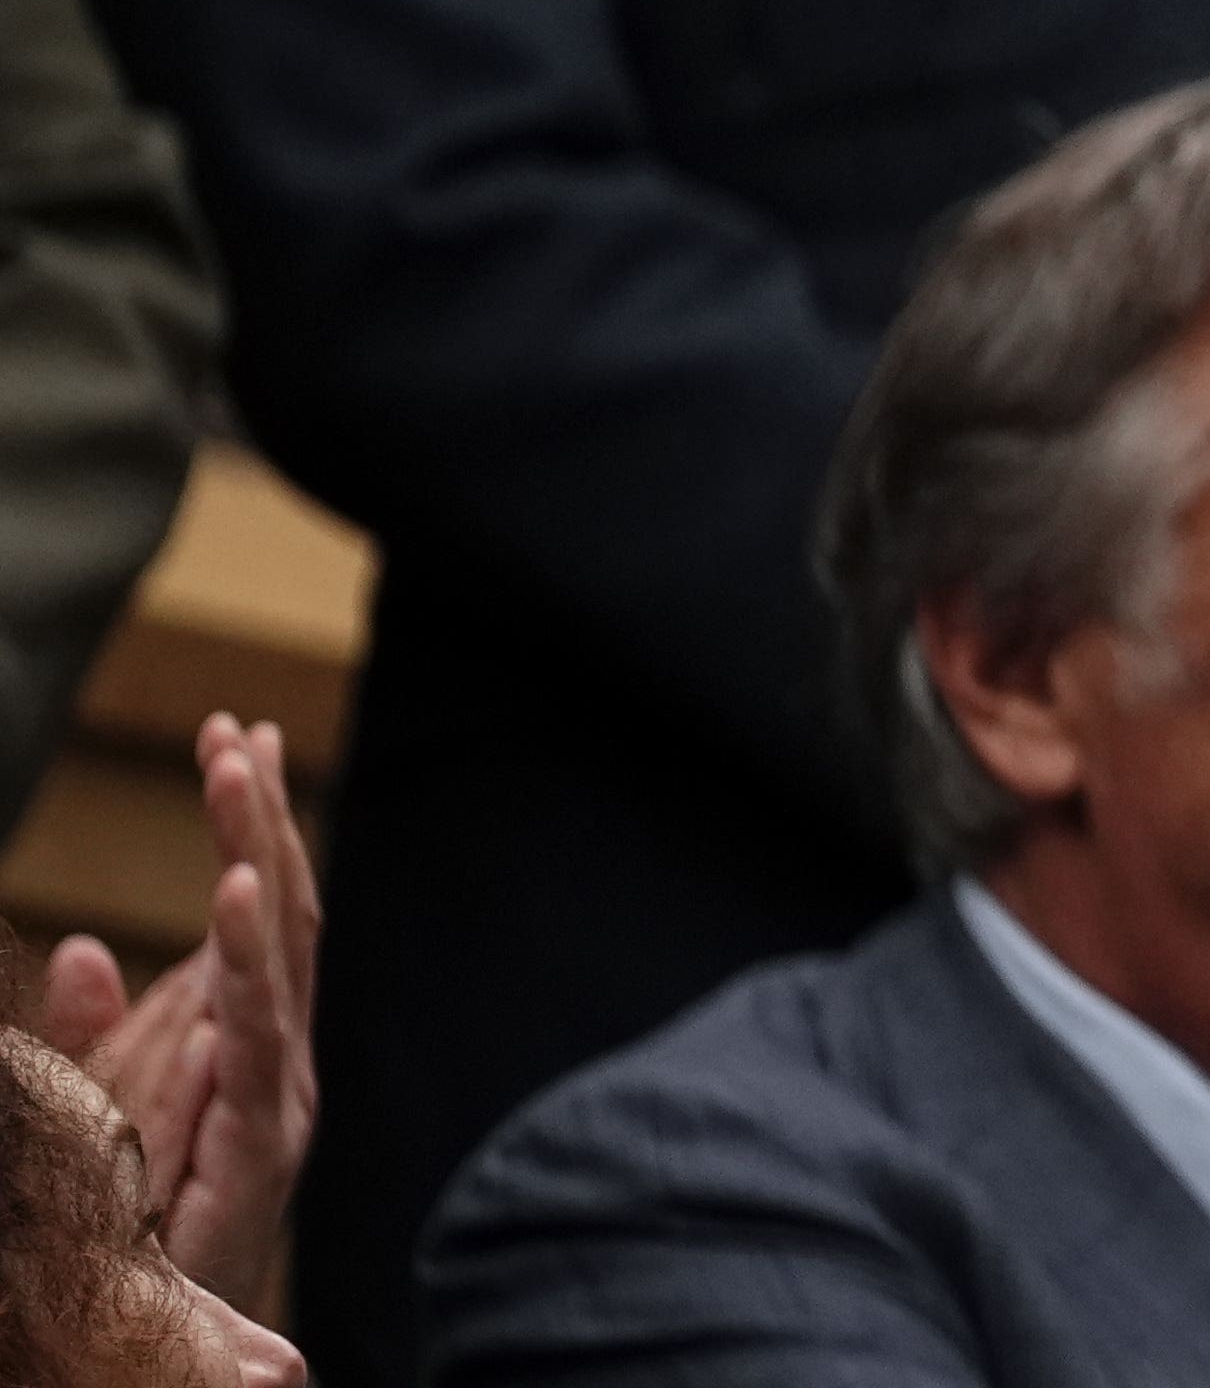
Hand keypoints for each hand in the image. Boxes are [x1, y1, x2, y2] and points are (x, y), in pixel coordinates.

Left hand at [33, 718, 318, 1326]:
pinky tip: (233, 892)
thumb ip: (89, 1038)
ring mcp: (280, 1090)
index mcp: (245, 1041)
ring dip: (257, 855)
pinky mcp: (262, 1131)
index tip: (241, 733)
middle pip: (278, 912)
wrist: (156, 1339)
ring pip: (277, 949)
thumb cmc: (136, 1235)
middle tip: (236, 730)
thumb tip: (81, 947)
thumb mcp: (93, 1117)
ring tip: (237, 775)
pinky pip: (257, 1029)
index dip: (251, 821)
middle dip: (258, 817)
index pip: (257, 910)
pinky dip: (248, 955)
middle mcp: (279, 1055)